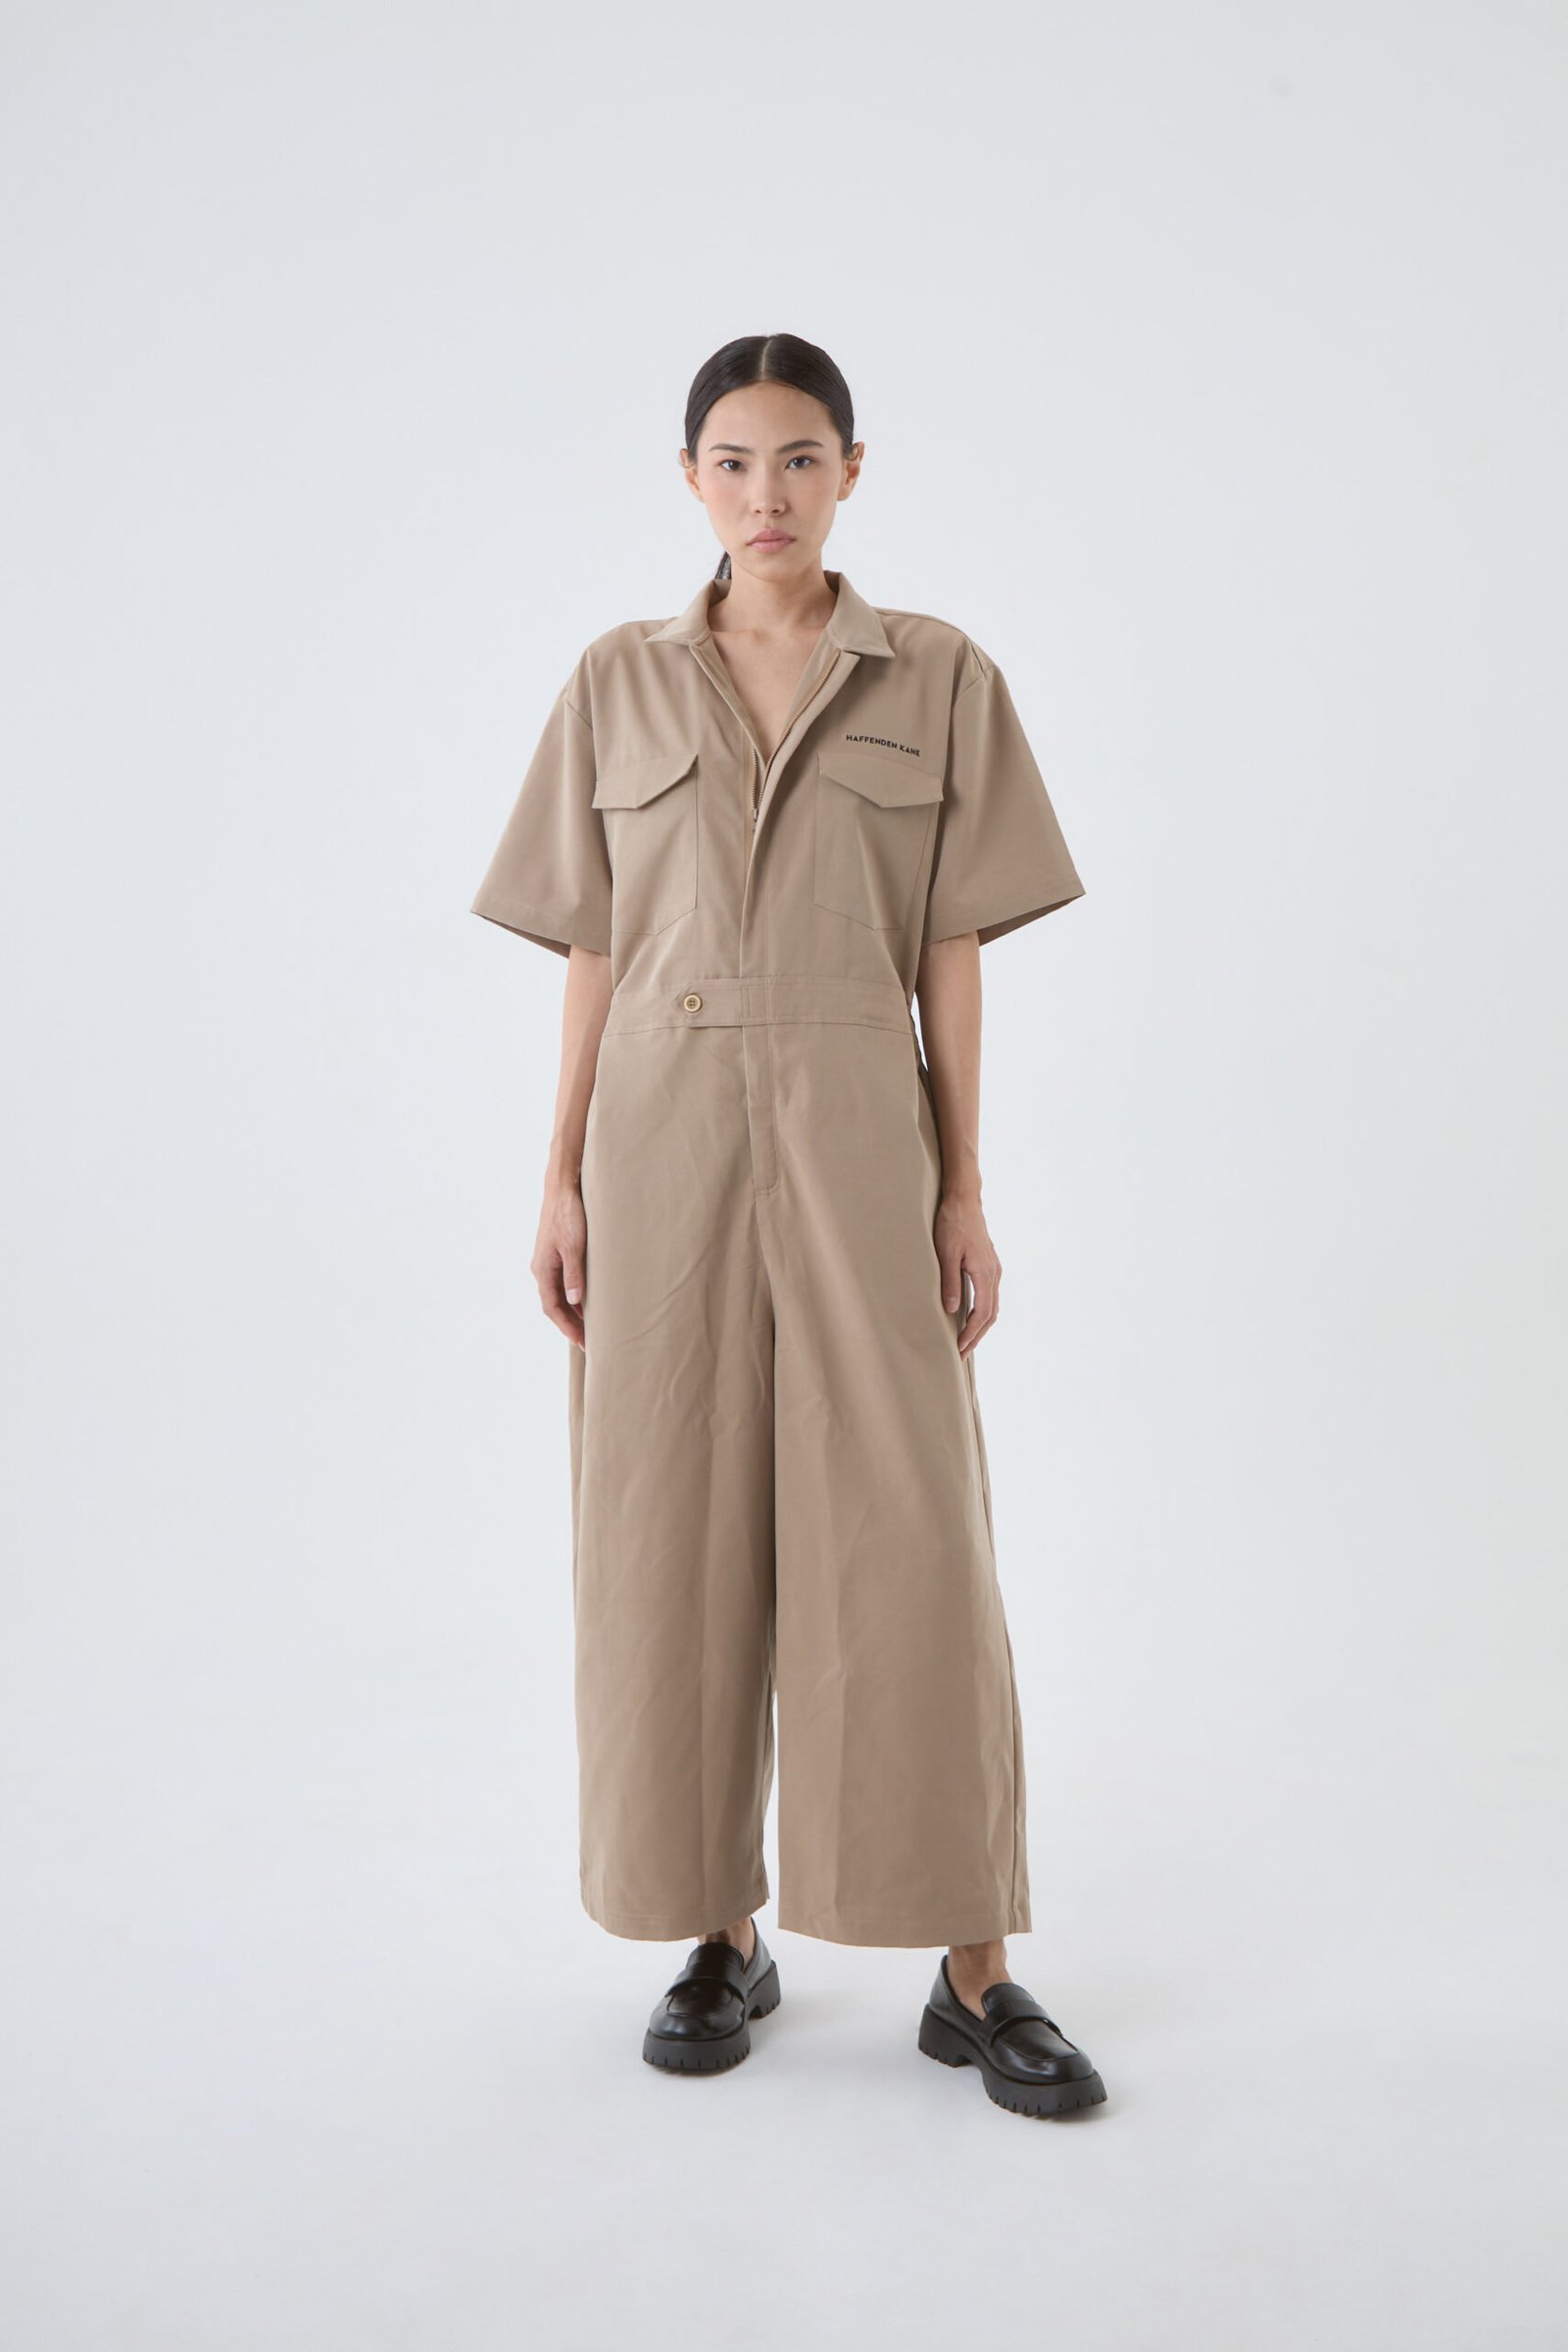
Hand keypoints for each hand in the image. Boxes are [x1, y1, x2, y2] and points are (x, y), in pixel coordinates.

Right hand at [534, 1178, 587, 1348]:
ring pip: (558, 1294)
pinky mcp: (556, 1254)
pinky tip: (586, 1301)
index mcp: (543, 1270)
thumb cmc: (569, 1215)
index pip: (552, 1308)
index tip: (582, 1343)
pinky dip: (573, 1297)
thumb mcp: (574, 1246)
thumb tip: (575, 1302)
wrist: (563, 1188)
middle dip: (570, 1324)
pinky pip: (562, 1283)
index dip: (567, 1327)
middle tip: (590, 1341)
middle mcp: (542, 1268)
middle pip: (554, 1305)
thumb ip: (574, 1274)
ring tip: (590, 1327)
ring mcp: (548, 1261)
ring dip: (572, 1312)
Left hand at [934, 1190, 999, 1356]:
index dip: (970, 1334)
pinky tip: (970, 1316)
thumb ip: (950, 1282)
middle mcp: (994, 1273)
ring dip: (981, 1326)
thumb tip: (952, 1311)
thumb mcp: (946, 1254)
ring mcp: (994, 1268)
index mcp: (985, 1273)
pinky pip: (990, 1295)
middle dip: (977, 1336)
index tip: (957, 1348)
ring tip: (966, 1340)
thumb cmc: (952, 1223)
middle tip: (961, 1353)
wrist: (964, 1199)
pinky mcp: (989, 1264)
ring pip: (992, 1306)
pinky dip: (982, 1312)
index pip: (982, 1314)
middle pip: (991, 1315)